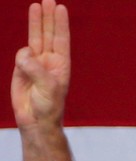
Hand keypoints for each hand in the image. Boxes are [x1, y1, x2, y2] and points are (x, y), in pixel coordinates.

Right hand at [12, 0, 70, 129]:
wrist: (35, 120)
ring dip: (36, 22)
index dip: (60, 24)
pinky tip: (24, 64)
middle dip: (48, 17)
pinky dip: (21, 55)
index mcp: (61, 64)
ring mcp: (35, 62)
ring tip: (36, 5)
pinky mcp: (22, 68)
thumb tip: (24, 52)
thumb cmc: (48, 106)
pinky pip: (21, 54)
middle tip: (48, 0)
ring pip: (35, 38)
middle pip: (49, 34)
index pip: (61, 39)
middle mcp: (49, 60)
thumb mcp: (47, 87)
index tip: (61, 8)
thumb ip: (36, 69)